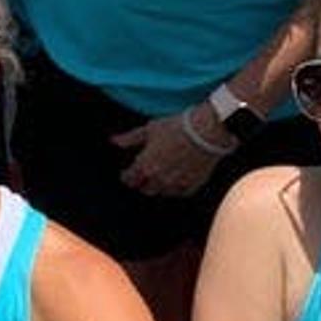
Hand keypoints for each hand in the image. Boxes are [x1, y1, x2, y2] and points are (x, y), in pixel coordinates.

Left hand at [112, 104, 229, 200]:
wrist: (206, 132)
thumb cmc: (177, 127)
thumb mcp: (150, 129)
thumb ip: (130, 138)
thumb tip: (113, 141)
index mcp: (145, 165)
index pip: (129, 179)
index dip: (127, 176)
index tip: (127, 173)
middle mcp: (158, 179)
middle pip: (145, 189)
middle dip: (142, 183)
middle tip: (144, 175)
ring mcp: (176, 184)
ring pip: (161, 192)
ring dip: (158, 186)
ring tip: (161, 176)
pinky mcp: (192, 185)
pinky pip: (180, 193)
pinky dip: (176, 188)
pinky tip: (177, 179)